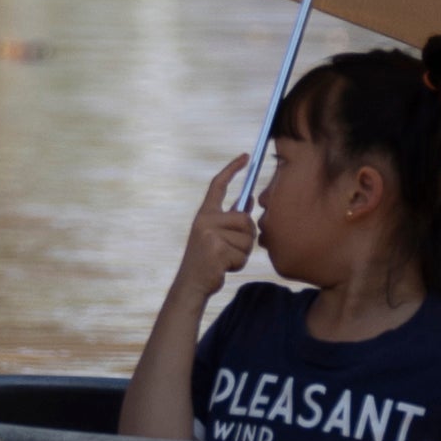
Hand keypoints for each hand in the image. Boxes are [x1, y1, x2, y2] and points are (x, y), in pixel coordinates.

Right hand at [174, 156, 255, 297]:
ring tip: (225, 259)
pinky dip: (238, 264)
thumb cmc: (209, 260)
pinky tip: (223, 267)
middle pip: (245, 219)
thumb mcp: (217, 235)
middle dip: (247, 237)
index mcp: (205, 214)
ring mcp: (209, 234)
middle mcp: (205, 220)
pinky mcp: (216, 249)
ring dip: (243, 253)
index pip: (218, 185)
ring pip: (247, 238)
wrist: (191, 284)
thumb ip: (232, 218)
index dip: (232, 169)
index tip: (246, 156)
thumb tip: (249, 200)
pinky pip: (243, 254)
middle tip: (231, 249)